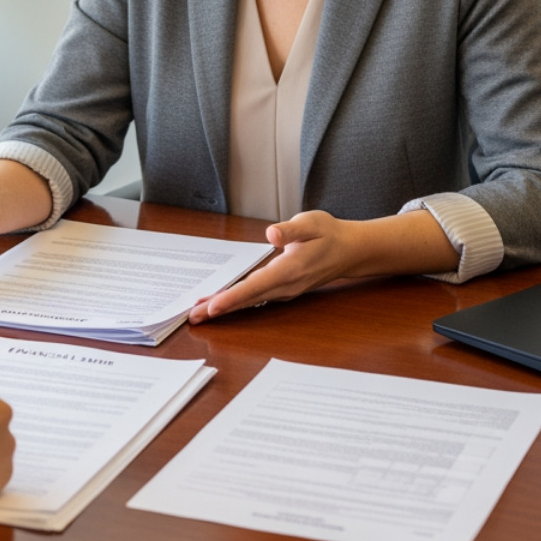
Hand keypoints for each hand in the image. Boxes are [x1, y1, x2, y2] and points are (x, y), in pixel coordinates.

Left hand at [188, 211, 347, 322]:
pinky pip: (256, 299)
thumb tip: (271, 234)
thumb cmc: (328, 234)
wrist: (349, 251)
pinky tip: (220, 303)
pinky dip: (236, 303)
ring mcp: (284, 291)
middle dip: (219, 309)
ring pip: (250, 302)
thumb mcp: (311, 223)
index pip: (255, 286)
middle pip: (247, 300)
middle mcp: (285, 285)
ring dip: (225, 308)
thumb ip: (290, 230)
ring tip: (199, 313)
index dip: (232, 298)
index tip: (212, 307)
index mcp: (290, 269)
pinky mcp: (282, 291)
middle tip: (192, 316)